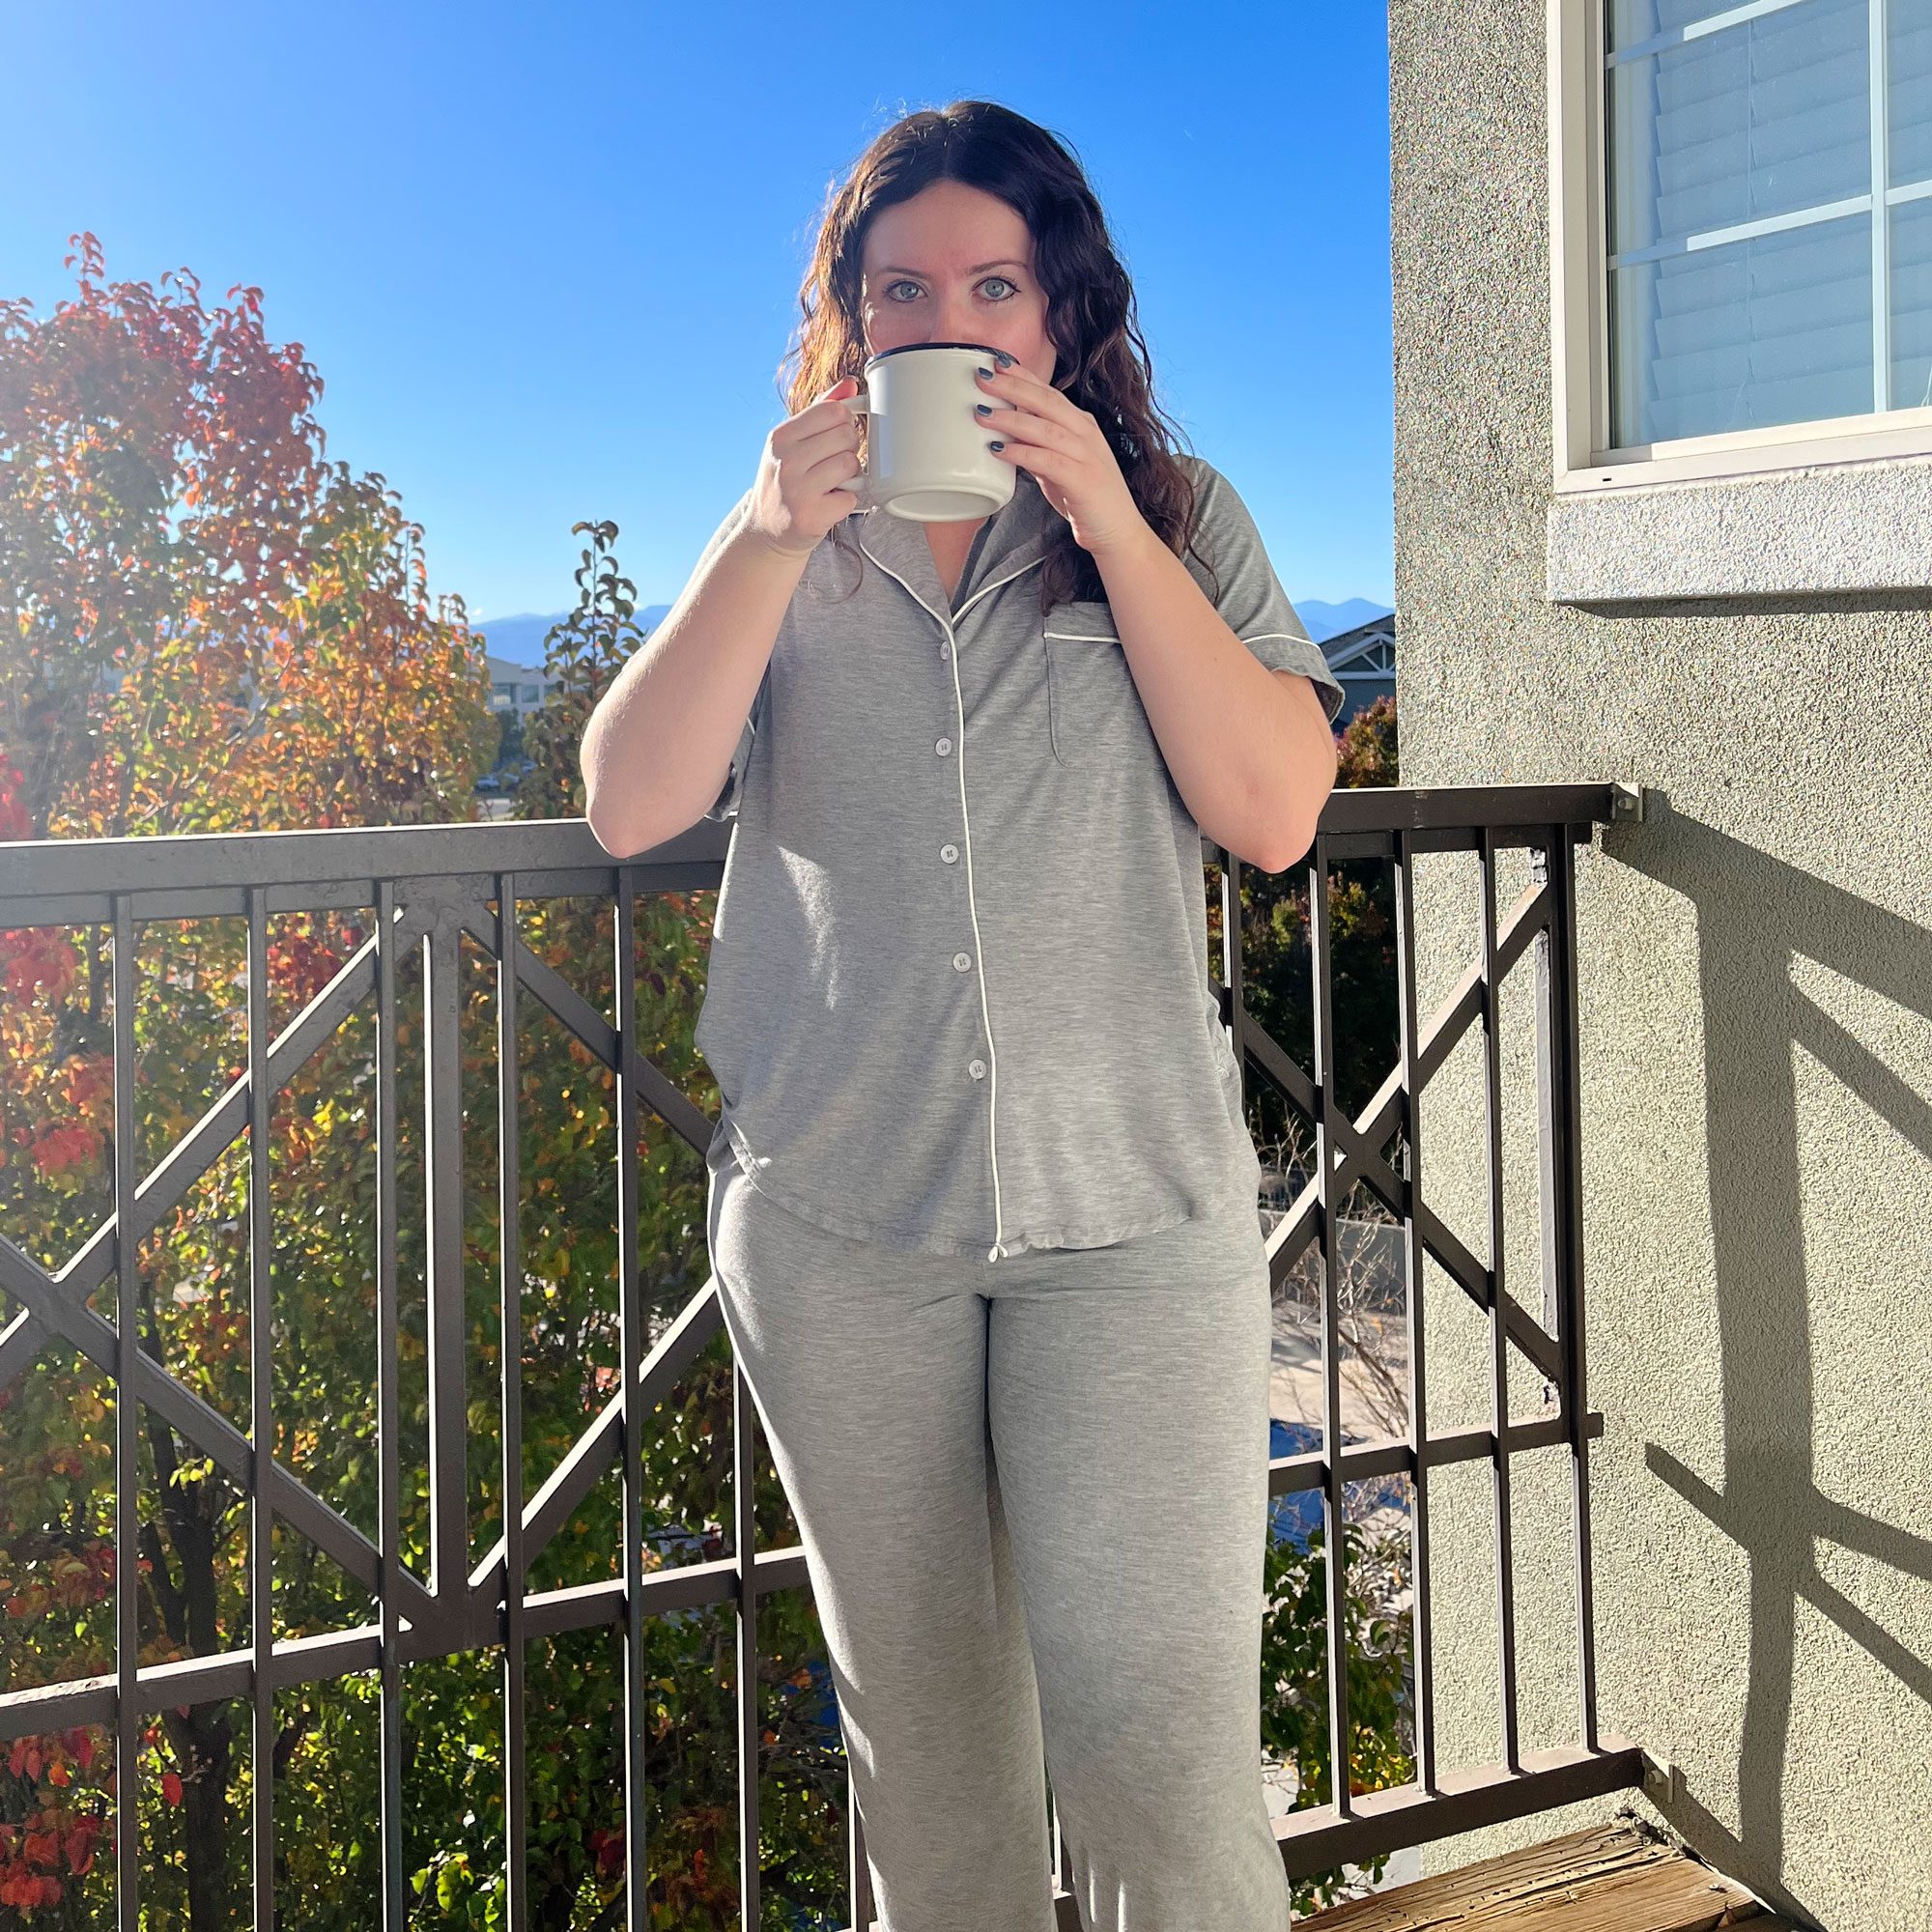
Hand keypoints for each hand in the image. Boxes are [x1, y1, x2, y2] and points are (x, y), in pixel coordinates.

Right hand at [743, 376, 867, 557]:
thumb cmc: (785, 481)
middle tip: (834, 461)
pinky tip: (828, 503)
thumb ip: (820, 411)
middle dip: (848, 448)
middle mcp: (786, 461)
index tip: (837, 434)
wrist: (767, 531)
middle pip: (846, 435)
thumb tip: (850, 384)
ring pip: (850, 464)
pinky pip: (851, 497)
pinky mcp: (812, 517)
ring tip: (832, 482)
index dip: (844, 421)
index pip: (832, 410)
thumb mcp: (792, 442)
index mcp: (781, 437)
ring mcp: (798, 490)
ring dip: (850, 475)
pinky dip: (846, 500)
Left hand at [975, 360, 1149, 557]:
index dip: (1023, 376)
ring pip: (1045, 428)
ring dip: (1012, 419)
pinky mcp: (1083, 480)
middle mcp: (1086, 433)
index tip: (995, 362)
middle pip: (1046, 401)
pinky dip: (1022, 453)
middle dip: (1013, 387)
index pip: (1049, 392)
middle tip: (982, 378)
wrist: (1117, 531)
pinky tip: (999, 451)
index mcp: (1081, 425)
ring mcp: (1087, 455)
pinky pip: (1048, 461)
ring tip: (982, 414)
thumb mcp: (1057, 466)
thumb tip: (1006, 436)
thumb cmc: (1085, 498)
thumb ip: (1036, 448)